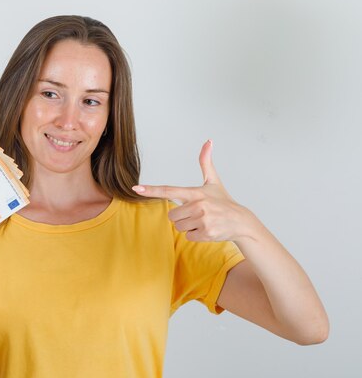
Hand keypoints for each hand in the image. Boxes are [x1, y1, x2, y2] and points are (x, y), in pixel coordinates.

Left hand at [132, 140, 254, 241]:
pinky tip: (208, 229)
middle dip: (182, 217)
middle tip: (197, 214)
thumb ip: (206, 162)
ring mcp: (202, 220)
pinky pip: (188, 236)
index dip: (152, 190)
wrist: (241, 222)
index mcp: (195, 192)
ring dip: (189, 226)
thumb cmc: (223, 201)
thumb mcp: (213, 181)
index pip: (169, 190)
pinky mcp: (206, 233)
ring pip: (179, 227)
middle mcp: (198, 205)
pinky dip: (196, 235)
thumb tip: (208, 141)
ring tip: (203, 221)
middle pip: (172, 215)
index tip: (136, 188)